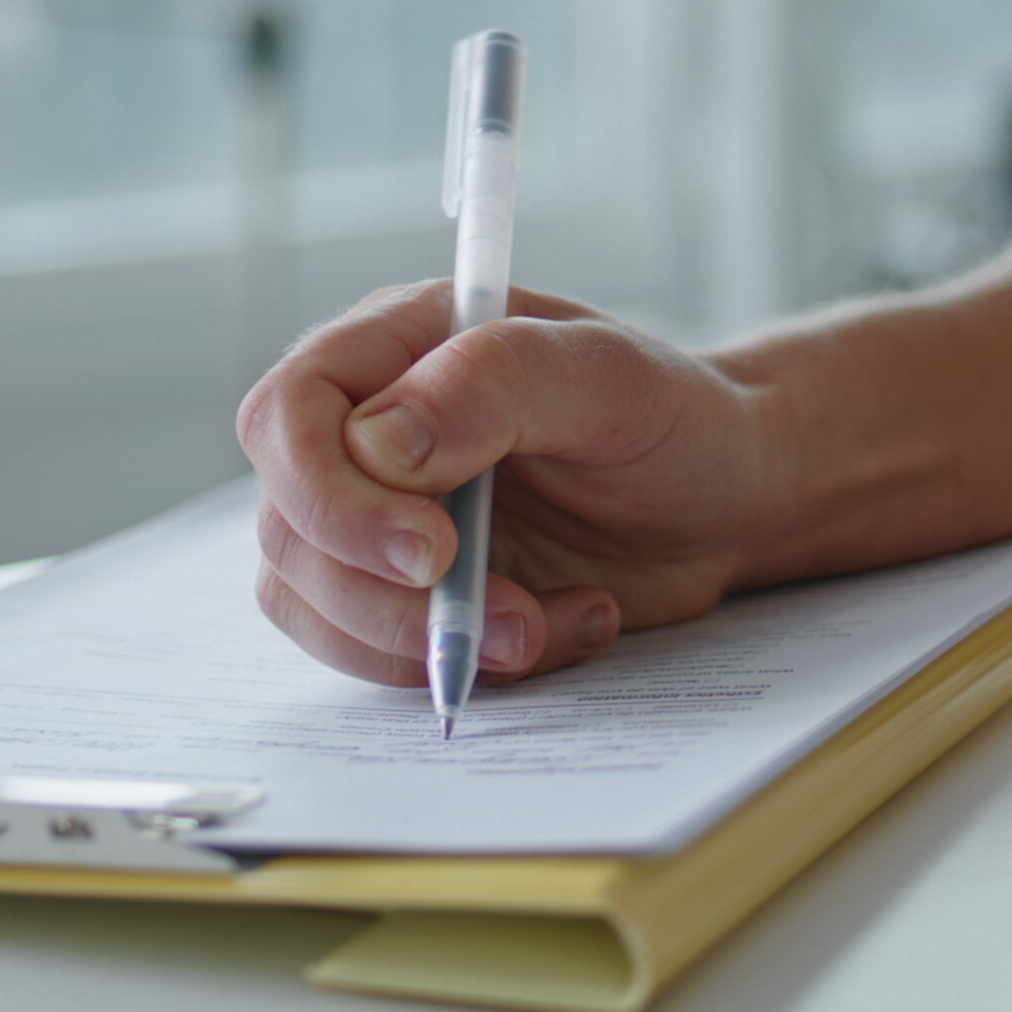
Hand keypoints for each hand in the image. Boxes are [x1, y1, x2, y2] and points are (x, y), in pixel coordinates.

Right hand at [236, 281, 771, 686]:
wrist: (725, 498)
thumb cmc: (672, 417)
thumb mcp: (609, 377)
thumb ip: (496, 382)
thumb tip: (378, 444)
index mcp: (395, 346)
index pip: (287, 416)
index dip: (331, 495)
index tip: (431, 550)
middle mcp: (365, 430)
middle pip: (291, 528)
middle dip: (388, 597)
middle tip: (511, 617)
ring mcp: (377, 518)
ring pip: (312, 604)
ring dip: (425, 642)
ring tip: (546, 625)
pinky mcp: (405, 594)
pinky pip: (373, 654)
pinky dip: (460, 664)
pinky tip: (552, 630)